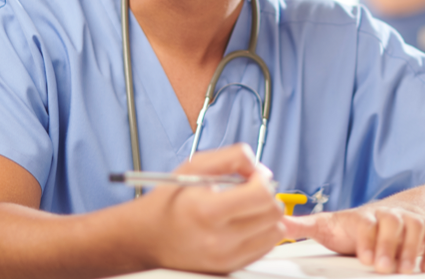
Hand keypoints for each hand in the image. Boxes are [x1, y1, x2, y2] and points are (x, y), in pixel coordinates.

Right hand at [136, 144, 284, 273]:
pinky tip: (243, 223)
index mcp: (208, 210)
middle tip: (249, 190)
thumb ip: (232, 158)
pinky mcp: (232, 267)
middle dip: (267, 196)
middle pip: (273, 213)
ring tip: (245, 208)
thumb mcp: (194, 166)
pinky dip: (261, 232)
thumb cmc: (169, 202)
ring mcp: (228, 257)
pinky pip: (266, 247)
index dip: (262, 180)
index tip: (253, 177)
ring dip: (267, 216)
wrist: (148, 237)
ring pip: (276, 232)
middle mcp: (219, 239)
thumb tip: (261, 169)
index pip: (261, 194)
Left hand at [284, 203, 424, 273]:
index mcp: (361, 216)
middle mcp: (386, 214)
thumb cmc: (351, 226)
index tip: (365, 259)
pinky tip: (424, 266)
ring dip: (413, 249)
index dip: (368, 239)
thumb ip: (303, 227)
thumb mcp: (325, 225)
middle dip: (391, 245)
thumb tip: (278, 226)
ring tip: (406, 270)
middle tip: (385, 268)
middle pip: (394, 221)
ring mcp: (407, 220)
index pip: (367, 222)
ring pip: (416, 226)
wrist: (381, 214)